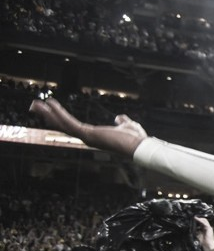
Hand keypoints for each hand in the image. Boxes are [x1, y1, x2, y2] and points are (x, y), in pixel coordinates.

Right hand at [29, 96, 146, 157]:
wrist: (140, 146)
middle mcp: (87, 138)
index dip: (62, 118)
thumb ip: (122, 121)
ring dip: (48, 114)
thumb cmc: (136, 139)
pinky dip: (59, 113)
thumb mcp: (128, 125)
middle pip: (63, 126)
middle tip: (35, 107)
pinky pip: (69, 123)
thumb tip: (119, 117)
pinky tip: (50, 104)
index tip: (51, 110)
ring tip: (35, 104)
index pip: (74, 126)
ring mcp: (86, 137)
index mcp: (95, 135)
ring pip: (62, 124)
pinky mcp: (88, 135)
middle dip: (48, 116)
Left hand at [194, 217, 213, 250]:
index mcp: (205, 229)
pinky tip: (196, 219)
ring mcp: (208, 227)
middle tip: (193, 217)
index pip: (202, 223)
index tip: (193, 219)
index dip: (198, 220)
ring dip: (199, 218)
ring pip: (204, 220)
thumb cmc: (203, 242)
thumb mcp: (197, 235)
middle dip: (199, 218)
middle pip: (204, 220)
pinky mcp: (208, 228)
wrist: (207, 245)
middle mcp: (207, 228)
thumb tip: (191, 229)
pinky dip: (200, 220)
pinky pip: (204, 222)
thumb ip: (196, 231)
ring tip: (194, 217)